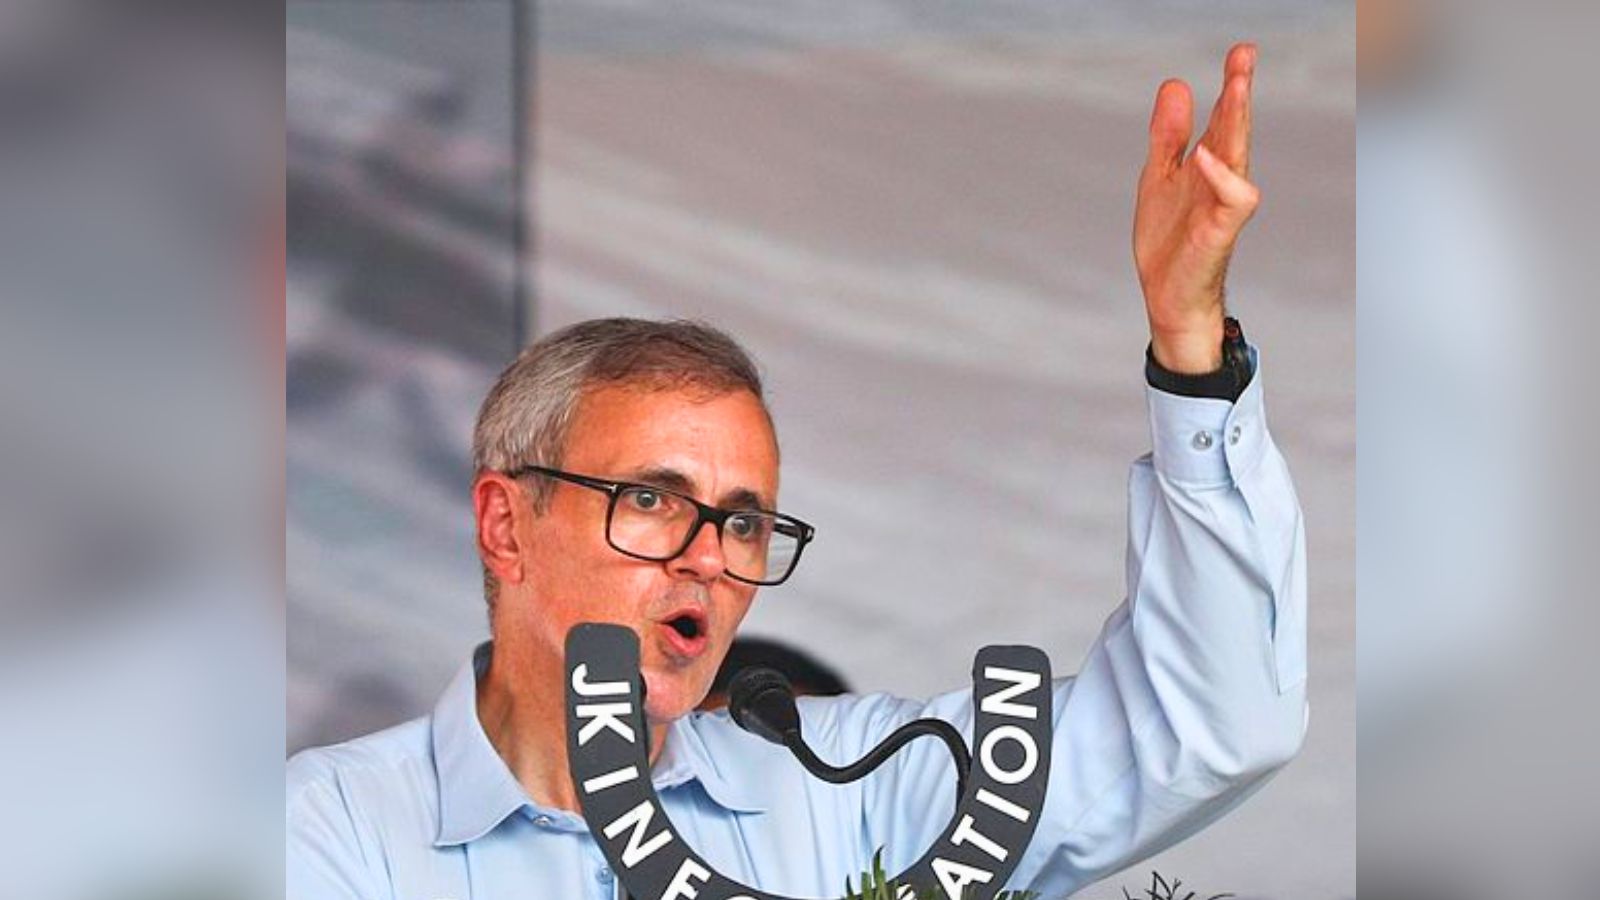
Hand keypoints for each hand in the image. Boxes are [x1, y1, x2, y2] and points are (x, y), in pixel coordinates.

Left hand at [1133, 43, 1259, 372]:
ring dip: (1238, 122)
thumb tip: (1176, 84)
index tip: (1242, 50)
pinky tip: (1204, 154)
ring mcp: (1223, 204)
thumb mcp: (1160, 175)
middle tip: (1244, 54)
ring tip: (1235, 86)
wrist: (1166, 295)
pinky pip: (1232, 199)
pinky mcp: (1220, 231)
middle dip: (1239, 92)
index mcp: (1210, 164)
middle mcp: (1223, 179)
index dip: (1233, 84)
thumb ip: (1168, 134)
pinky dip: (1220, 176)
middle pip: (1235, 128)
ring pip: (1238, 155)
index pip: (1225, 117)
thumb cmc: (1170, 239)